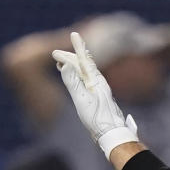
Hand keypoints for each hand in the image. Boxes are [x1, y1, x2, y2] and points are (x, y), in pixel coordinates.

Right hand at [52, 31, 137, 158]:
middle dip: (70, 58)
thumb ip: (73, 82)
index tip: (73, 35)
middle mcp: (98, 83)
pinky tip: (75, 80)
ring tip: (62, 63)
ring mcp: (98, 91)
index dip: (78, 47)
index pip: (84, 60)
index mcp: (96, 81)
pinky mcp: (97, 99)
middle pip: (83, 65)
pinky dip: (77, 78)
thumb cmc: (98, 119)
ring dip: (73, 67)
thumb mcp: (82, 100)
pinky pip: (85, 83)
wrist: (112, 134)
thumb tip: (65, 65)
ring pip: (84, 73)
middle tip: (56, 54)